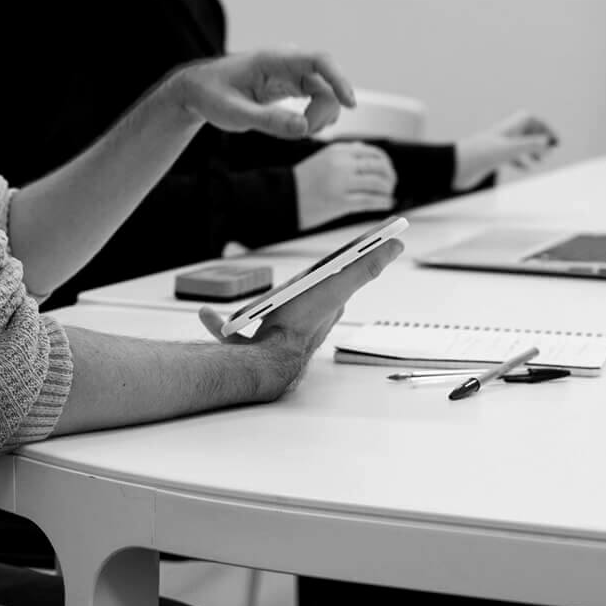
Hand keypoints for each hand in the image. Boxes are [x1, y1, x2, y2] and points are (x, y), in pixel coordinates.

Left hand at [172, 48, 355, 139]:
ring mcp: (292, 73)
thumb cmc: (212, 95)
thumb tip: (303, 127)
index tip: (350, 103)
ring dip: (320, 115)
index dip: (339, 79)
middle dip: (323, 112)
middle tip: (302, 133)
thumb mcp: (235, 113)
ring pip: (325, 93)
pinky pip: (317, 98)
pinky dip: (315, 116)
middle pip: (326, 83)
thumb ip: (268, 120)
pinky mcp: (293, 85)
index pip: (318, 60)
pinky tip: (298, 126)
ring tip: (294, 131)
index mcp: (273, 60)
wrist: (199, 90)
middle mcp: (288, 62)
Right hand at [198, 237, 405, 399]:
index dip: (344, 266)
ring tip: (250, 304)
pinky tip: (208, 316)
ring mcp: (278, 338)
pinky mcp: (251, 349)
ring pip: (267, 320)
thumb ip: (367, 265)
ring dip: (256, 311)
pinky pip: (235, 335)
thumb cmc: (300, 323)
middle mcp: (305, 324)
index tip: (342, 255)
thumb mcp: (338, 285)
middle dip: (297, 289)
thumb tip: (397, 243)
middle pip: (304, 300)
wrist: (265, 362)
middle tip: (294, 279)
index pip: (342, 281)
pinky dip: (222, 326)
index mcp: (327, 307)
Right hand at [293, 142, 397, 228]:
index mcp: (338, 150)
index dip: (386, 162)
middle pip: (379, 167)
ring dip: (387, 190)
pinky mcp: (340, 202)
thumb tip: (367, 151)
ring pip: (377, 184)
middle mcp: (342, 164)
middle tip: (391, 183)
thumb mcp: (324, 157)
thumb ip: (346, 153)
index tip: (389, 170)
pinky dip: (382, 202)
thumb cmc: (302, 181)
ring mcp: (341, 182)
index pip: (372, 152)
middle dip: (390, 177)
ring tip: (388, 195)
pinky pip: (369, 200)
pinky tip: (386, 203)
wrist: (283, 198)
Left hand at [453, 110, 557, 190]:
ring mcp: (497, 146)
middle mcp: (503, 135)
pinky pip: (509, 156)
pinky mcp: (491, 158)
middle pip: (526, 130)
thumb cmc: (479, 155)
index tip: (555, 141)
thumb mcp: (508, 150)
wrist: (455, 167)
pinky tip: (524, 168)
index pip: (530, 119)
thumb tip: (548, 142)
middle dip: (540, 138)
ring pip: (519, 144)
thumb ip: (529, 145)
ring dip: (532, 150)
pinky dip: (520, 160)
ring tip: (540, 161)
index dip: (544, 127)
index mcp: (508, 129)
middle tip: (550, 151)